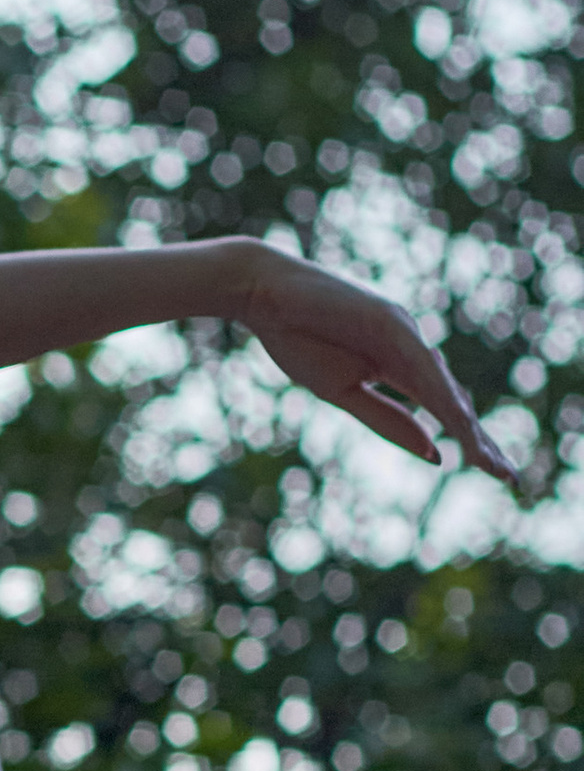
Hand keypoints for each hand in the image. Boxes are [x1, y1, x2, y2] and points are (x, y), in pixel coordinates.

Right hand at [233, 243, 515, 481]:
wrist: (264, 295)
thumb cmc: (298, 338)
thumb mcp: (341, 392)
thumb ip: (384, 417)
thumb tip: (432, 451)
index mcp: (398, 366)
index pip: (440, 407)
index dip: (465, 438)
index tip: (485, 470)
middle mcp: (411, 348)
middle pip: (452, 400)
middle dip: (478, 439)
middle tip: (506, 475)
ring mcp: (404, 331)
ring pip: (443, 386)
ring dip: (466, 424)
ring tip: (485, 460)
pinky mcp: (389, 319)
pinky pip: (420, 364)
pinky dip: (438, 394)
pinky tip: (455, 421)